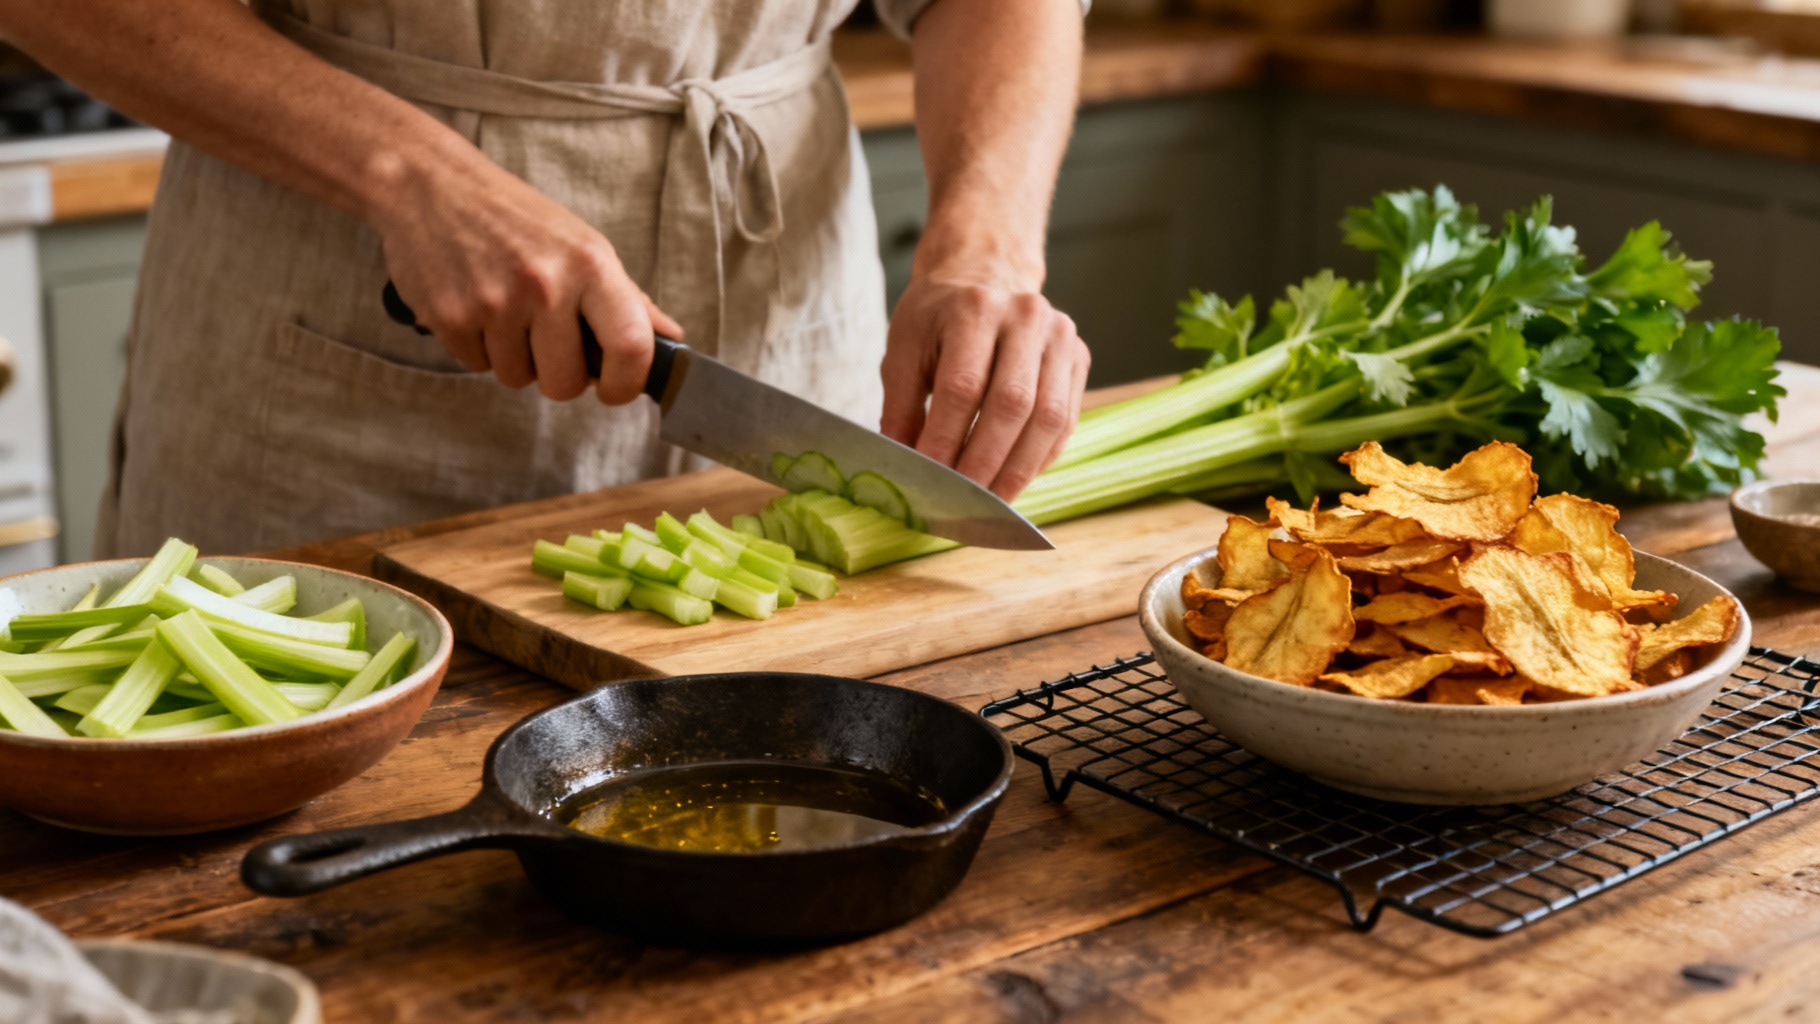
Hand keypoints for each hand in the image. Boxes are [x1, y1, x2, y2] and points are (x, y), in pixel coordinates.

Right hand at [370, 158, 682, 403]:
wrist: (428, 184)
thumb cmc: (513, 217)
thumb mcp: (581, 244)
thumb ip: (627, 297)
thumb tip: (672, 339)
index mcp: (590, 264)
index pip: (631, 346)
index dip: (627, 383)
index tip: (615, 389)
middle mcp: (546, 284)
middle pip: (566, 383)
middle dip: (559, 377)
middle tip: (547, 345)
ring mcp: (495, 303)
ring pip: (518, 378)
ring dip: (514, 359)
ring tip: (505, 311)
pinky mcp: (450, 317)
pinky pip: (477, 366)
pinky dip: (479, 347)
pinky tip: (475, 307)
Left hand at [880, 275, 1089, 499]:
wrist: (986, 274)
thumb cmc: (938, 319)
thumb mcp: (904, 349)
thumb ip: (900, 408)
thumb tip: (901, 469)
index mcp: (974, 308)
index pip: (962, 387)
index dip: (945, 440)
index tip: (927, 480)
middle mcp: (1026, 316)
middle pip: (1012, 404)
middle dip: (984, 462)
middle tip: (961, 502)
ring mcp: (1060, 336)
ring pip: (1048, 417)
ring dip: (1018, 469)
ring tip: (991, 503)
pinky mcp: (1079, 357)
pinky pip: (1066, 421)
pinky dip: (1039, 458)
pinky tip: (1015, 479)